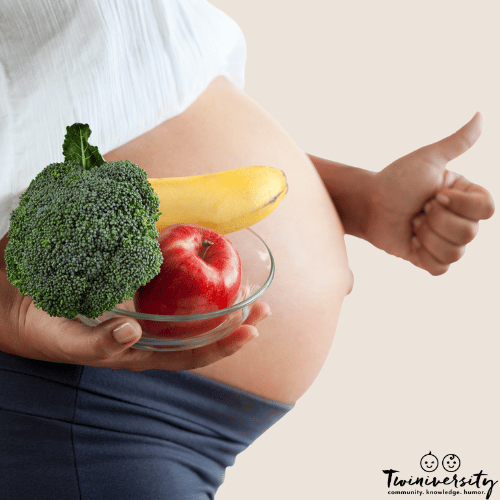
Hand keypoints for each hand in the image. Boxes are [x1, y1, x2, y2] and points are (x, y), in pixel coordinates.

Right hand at [2, 273, 265, 369]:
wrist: (13, 303)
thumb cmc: (40, 329)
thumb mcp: (67, 344)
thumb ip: (99, 344)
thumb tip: (134, 334)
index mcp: (136, 351)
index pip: (188, 355)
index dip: (221, 347)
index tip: (252, 331)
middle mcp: (146, 330)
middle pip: (197, 331)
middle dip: (232, 320)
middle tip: (264, 304)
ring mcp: (141, 307)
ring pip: (187, 304)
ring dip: (217, 293)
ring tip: (244, 280)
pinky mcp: (131, 285)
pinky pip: (164, 279)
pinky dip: (185, 269)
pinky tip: (200, 255)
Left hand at [364, 112, 494, 274]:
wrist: (370, 204)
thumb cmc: (396, 179)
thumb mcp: (427, 159)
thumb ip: (457, 142)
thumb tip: (481, 114)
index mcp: (466, 197)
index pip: (486, 210)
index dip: (458, 205)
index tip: (434, 194)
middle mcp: (461, 220)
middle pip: (468, 233)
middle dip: (435, 220)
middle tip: (418, 209)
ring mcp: (446, 242)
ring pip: (454, 253)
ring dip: (426, 236)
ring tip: (412, 223)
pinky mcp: (429, 259)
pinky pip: (440, 269)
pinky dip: (422, 255)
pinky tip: (411, 241)